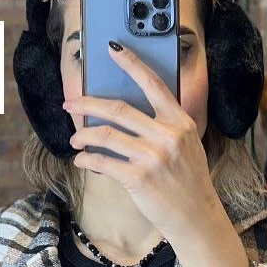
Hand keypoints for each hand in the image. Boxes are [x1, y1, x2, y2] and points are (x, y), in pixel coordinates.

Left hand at [63, 43, 226, 243]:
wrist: (196, 218)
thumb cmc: (189, 183)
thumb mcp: (188, 147)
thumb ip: (166, 128)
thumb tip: (127, 115)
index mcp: (181, 123)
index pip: (153, 84)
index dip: (131, 64)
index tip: (112, 49)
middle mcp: (167, 136)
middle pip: (118, 109)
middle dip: (87, 104)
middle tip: (70, 105)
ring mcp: (152, 157)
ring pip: (105, 135)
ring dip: (83, 136)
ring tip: (74, 140)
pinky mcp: (138, 179)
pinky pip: (102, 162)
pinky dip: (87, 160)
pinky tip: (82, 160)